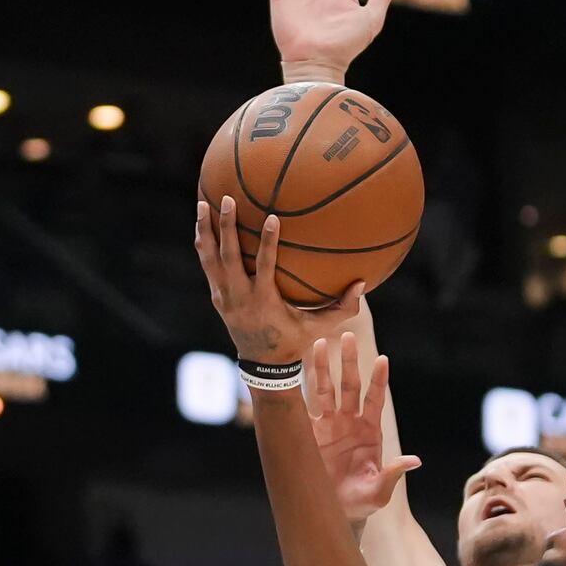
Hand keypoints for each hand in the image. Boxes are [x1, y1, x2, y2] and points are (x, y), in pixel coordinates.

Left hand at [194, 196, 361, 363]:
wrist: (263, 364)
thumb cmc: (295, 341)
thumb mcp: (319, 327)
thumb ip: (342, 308)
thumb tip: (362, 284)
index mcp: (264, 301)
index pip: (264, 266)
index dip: (267, 242)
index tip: (272, 217)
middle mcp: (240, 297)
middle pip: (229, 257)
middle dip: (227, 227)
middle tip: (227, 200)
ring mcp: (224, 296)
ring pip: (210, 258)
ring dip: (206, 230)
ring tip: (203, 203)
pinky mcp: (217, 296)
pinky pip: (207, 265)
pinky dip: (204, 244)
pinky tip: (203, 224)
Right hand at [307, 332, 421, 523]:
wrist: (335, 511)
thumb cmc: (361, 502)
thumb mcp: (379, 490)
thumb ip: (393, 474)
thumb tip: (414, 461)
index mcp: (370, 431)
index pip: (375, 399)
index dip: (379, 380)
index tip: (383, 360)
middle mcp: (349, 422)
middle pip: (350, 386)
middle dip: (349, 363)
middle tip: (348, 337)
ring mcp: (329, 425)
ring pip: (326, 390)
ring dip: (322, 368)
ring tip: (319, 344)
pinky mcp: (309, 433)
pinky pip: (303, 407)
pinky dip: (299, 389)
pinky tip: (293, 370)